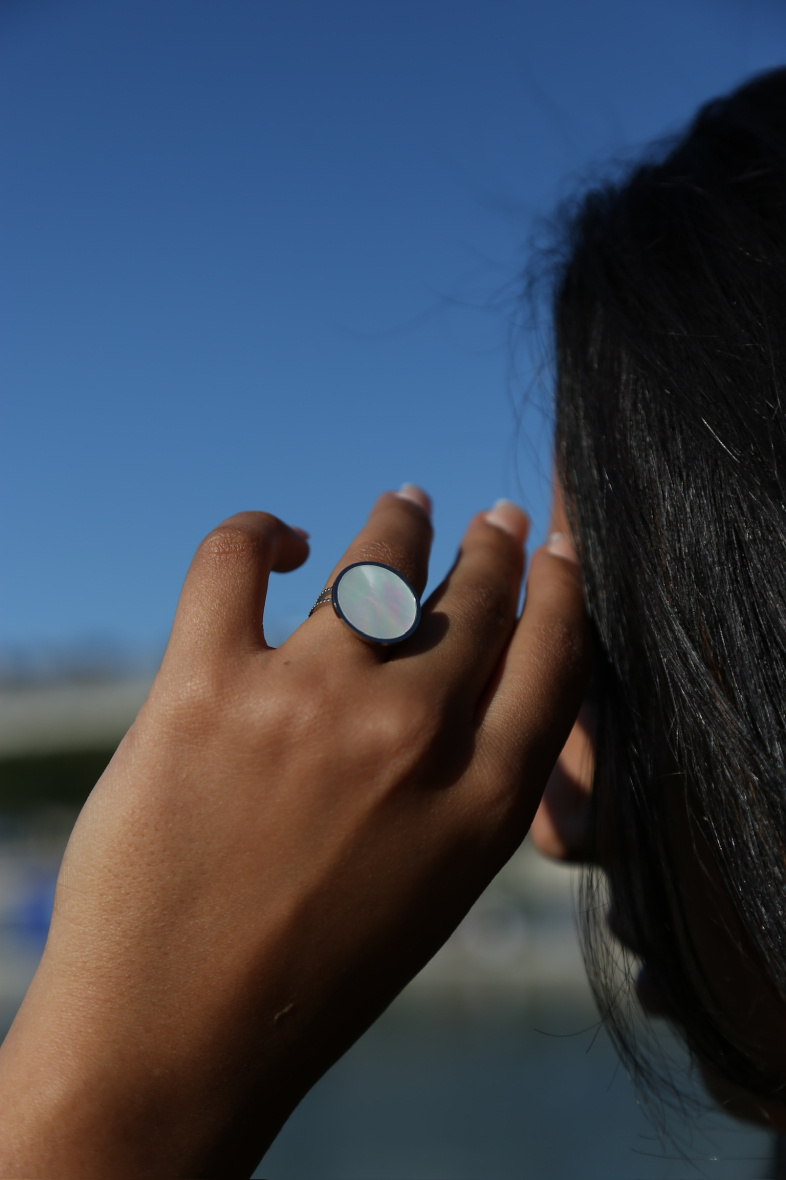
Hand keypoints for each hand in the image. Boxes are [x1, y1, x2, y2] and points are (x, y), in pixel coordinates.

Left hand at [0, 489, 588, 1177]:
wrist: (172, 1045)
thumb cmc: (307, 980)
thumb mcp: (432, 889)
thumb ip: (462, 785)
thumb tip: (451, 681)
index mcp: (484, 805)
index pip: (555, 659)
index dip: (563, 590)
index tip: (557, 552)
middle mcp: (412, 739)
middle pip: (477, 602)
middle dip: (492, 549)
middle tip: (490, 520)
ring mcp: (312, 702)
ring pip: (380, 566)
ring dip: (400, 526)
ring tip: (406, 506)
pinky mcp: (208, 685)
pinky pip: (238, 559)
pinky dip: (260, 532)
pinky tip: (279, 538)